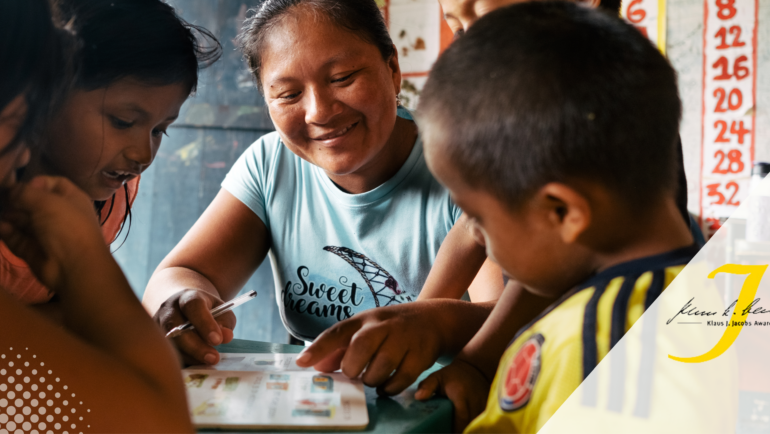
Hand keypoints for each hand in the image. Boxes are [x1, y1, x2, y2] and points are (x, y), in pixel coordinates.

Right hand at [0, 176, 105, 289]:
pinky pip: (16, 238)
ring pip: (22, 220)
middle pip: (33, 202)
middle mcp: (59, 215)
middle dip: (15, 200)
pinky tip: (1, 227)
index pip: (54, 184)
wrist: (74, 266)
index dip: (37, 182)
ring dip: (8, 215)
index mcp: (72, 199)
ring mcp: (46, 233)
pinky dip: (7, 232)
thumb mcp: (47, 201)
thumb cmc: (66, 226)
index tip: (20, 186)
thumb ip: (25, 192)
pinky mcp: (33, 250)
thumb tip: (11, 190)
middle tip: (0, 199)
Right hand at [153, 288, 235, 364]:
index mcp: (186, 298)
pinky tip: (197, 365)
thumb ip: (225, 322)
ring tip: (208, 362)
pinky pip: (166, 355)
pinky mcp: (155, 342)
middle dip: (196, 346)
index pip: (193, 306)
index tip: (218, 340)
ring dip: (190, 356)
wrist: (180, 308)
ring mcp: (157, 326)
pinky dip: (183, 361)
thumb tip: (226, 336)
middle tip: (213, 358)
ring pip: (169, 344)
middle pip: (176, 327)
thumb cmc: (205, 311)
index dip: (205, 323)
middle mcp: (168, 310)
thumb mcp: (220, 310)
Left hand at [295, 302, 443, 394]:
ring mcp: (403, 339)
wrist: (433, 319)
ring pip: (381, 366)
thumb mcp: (366, 331)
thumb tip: (317, 367)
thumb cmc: (390, 329)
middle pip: (360, 346)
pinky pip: (401, 379)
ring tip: (373, 378)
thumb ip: (340, 349)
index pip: (337, 332)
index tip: (301, 363)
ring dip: (372, 380)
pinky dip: (390, 388)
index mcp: (364, 320)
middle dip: (352, 367)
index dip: (319, 348)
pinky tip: (387, 385)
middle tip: (354, 373)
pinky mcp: (421, 354)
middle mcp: (383, 326)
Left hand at [415, 359, 490, 431]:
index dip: (455, 430)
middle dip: (461, 431)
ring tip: (456, 428)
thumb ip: (427, 386)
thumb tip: (418, 398)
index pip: (461, 419)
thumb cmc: (453, 375)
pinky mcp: (489, 408)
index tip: (446, 432)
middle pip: (470, 425)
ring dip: (468, 428)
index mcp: (461, 396)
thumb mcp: (437, 376)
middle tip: (448, 431)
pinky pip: (483, 421)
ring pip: (478, 424)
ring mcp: (484, 405)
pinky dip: (475, 425)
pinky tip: (466, 427)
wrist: (475, 368)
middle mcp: (475, 402)